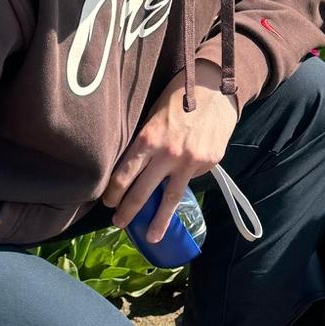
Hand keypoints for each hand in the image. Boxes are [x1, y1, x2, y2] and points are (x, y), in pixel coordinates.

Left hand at [101, 61, 238, 241]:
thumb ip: (145, 141)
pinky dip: (184, 182)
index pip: (124, 175)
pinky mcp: (209, 163)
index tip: (108, 202)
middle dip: (128, 212)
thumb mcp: (153, 114)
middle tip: (118, 223)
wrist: (216, 87)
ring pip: (170, 199)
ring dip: (158, 222)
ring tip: (151, 238)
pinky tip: (182, 181)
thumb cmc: (178, 95)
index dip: (113, 192)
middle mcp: (167, 154)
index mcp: (148, 139)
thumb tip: (135, 168)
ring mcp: (190, 161)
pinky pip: (192, 179)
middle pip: (142, 192)